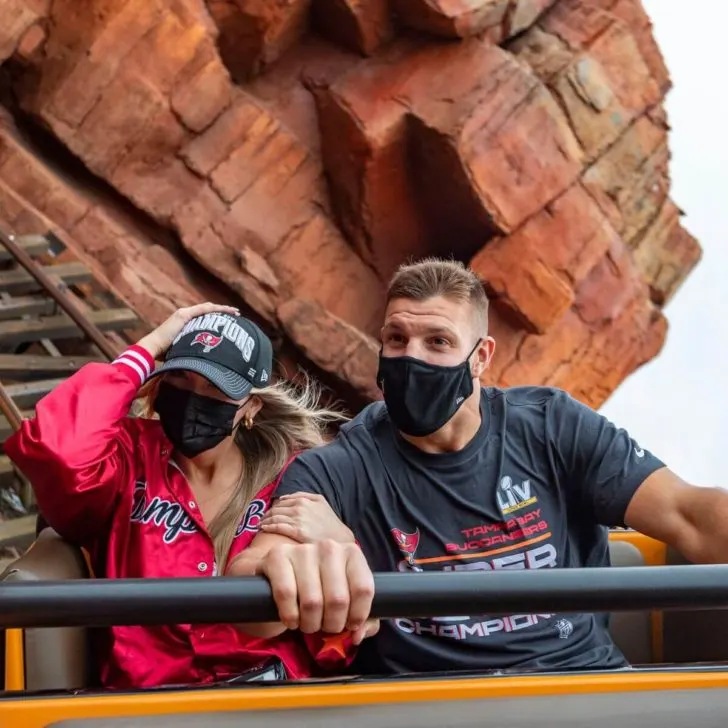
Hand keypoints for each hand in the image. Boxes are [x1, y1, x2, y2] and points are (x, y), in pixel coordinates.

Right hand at [136, 302, 239, 358]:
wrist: (153, 349)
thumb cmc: (166, 355)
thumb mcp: (185, 351)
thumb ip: (194, 351)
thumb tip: (206, 362)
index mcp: (185, 323)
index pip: (204, 317)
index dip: (217, 318)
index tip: (230, 322)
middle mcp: (185, 315)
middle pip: (208, 311)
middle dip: (223, 312)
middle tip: (237, 315)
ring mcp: (184, 314)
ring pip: (208, 308)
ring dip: (223, 309)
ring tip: (236, 312)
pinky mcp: (183, 315)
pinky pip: (203, 309)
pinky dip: (216, 309)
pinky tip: (226, 311)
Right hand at [256, 540, 376, 644]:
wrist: (282, 578)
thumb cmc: (321, 592)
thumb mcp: (348, 605)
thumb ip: (365, 622)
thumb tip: (357, 634)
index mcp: (352, 553)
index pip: (363, 589)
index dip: (358, 616)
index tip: (350, 625)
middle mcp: (329, 547)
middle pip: (338, 599)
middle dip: (331, 624)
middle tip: (324, 626)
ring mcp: (303, 550)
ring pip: (312, 601)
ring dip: (310, 623)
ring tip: (308, 623)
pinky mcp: (277, 556)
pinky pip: (286, 594)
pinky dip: (290, 615)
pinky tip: (291, 619)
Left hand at [260, 493, 354, 543]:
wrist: (339, 538)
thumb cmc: (330, 522)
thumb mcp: (321, 502)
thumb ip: (304, 496)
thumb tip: (284, 498)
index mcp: (305, 499)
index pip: (282, 501)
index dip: (274, 507)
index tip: (268, 512)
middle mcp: (300, 507)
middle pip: (276, 509)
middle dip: (267, 514)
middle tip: (261, 519)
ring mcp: (298, 518)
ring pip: (275, 517)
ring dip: (265, 520)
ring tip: (260, 525)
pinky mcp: (297, 531)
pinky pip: (277, 526)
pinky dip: (268, 526)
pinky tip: (263, 528)